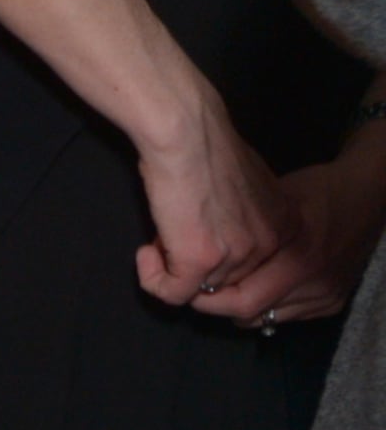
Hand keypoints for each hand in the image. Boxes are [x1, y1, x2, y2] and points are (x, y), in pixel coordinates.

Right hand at [133, 89, 295, 302]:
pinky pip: (172, 294)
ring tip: (157, 237)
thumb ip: (243, 214)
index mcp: (284, 223)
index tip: (194, 233)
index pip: (251, 265)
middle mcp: (269, 243)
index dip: (217, 254)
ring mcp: (236, 255)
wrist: (186, 135)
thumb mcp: (244, 184)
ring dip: (170, 268)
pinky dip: (152, 279)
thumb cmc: (206, 147)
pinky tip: (144, 254)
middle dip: (193, 263)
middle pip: (225, 280)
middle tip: (171, 235)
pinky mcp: (200, 261)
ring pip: (198, 289)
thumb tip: (221, 229)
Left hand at [197, 133, 385, 326]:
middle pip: (248, 314)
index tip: (187, 283)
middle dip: (217, 305)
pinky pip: (285, 317)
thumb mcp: (276, 199)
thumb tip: (188, 242)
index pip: (241, 301)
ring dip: (240, 306)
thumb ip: (240, 228)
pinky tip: (256, 285)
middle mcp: (315, 284)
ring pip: (264, 319)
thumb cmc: (318, 190)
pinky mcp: (332, 303)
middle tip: (199, 286)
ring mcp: (326, 296)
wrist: (371, 195)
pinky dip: (264, 305)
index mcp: (300, 258)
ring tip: (225, 284)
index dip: (207, 297)